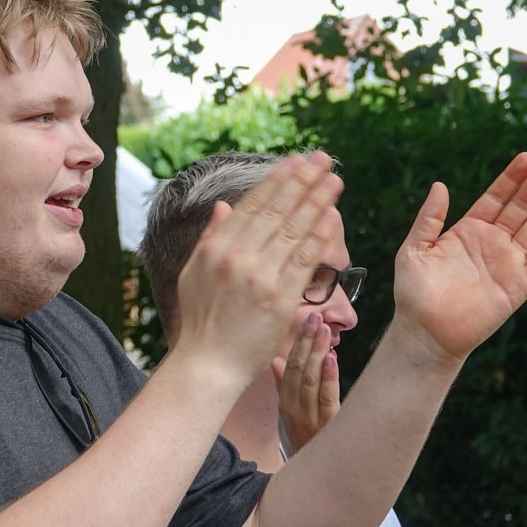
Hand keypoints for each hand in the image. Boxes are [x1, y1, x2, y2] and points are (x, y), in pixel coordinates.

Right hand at [172, 152, 343, 389]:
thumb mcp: (192, 275)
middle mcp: (237, 257)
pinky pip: (304, 261)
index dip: (278, 180)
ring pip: (294, 230)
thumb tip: (222, 206)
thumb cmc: (200, 324)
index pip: (253, 205)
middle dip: (303, 181)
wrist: (207, 366)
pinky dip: (319, 236)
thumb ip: (210, 238)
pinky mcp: (279, 299)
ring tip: (335, 180)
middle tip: (324, 159)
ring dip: (318, 201)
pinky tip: (332, 218)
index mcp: (216, 248)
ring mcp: (259, 277)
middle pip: (277, 211)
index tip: (296, 162)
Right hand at [272, 311, 340, 455]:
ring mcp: (309, 420)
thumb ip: (283, 388)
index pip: (287, 369)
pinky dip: (327, 378)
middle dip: (306, 342)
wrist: (311, 480)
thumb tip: (277, 362)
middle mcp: (293, 411)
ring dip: (316, 353)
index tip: (304, 321)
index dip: (296, 344)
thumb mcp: (287, 417)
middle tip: (315, 317)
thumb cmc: (302, 443)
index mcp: (284, 405)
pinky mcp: (327, 427)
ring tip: (323, 330)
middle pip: (297, 371)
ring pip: (309, 381)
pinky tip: (330, 358)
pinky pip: (325, 399)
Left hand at [391, 151, 526, 362]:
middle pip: (521, 206)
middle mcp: (492, 243)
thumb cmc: (414, 294)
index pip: (497, 197)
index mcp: (469, 231)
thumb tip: (439, 185)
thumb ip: (429, 219)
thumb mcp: (414, 250)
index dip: (512, 178)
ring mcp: (508, 262)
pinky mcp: (520, 285)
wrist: (425, 333)